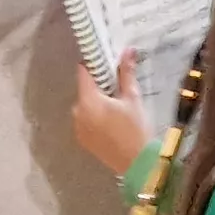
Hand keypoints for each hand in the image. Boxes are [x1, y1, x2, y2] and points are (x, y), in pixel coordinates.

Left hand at [72, 51, 151, 177]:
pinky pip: (85, 120)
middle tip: (118, 90)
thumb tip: (128, 50)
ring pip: (85, 105)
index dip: (93, 64)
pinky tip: (111, 123)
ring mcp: (77, 127)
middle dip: (99, 86)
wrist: (137, 164)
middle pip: (84, 89)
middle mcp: (77, 112)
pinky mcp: (81, 139)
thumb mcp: (133, 98)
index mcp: (88, 100)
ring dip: (97, 102)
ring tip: (117, 109)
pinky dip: (95, 117)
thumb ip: (127, 73)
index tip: (106, 63)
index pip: (83, 71)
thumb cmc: (136, 129)